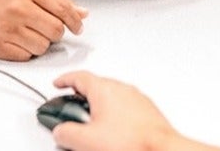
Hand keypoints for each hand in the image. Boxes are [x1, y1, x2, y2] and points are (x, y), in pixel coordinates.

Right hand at [0, 0, 87, 60]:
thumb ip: (58, 1)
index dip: (75, 21)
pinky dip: (26, 52)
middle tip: (47, 28)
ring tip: (29, 33)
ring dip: (41, 43)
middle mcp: (17, 8)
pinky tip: (18, 40)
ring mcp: (7, 28)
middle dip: (56, 33)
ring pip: (43, 47)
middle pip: (55, 31)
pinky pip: (27, 56)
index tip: (78, 27)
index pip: (62, 8)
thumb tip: (82, 13)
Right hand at [51, 71, 217, 150]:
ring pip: (110, 98)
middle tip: (71, 113)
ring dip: (97, 109)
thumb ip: (66, 133)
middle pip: (94, 87)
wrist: (161, 150)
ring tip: (92, 130)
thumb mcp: (86, 141)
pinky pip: (124, 107)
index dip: (64, 80)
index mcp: (104, 88)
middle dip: (80, 100)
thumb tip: (61, 131)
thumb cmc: (131, 142)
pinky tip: (113, 134)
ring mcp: (136, 98)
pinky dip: (113, 116)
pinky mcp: (146, 111)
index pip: (78, 77)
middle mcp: (121, 88)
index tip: (58, 84)